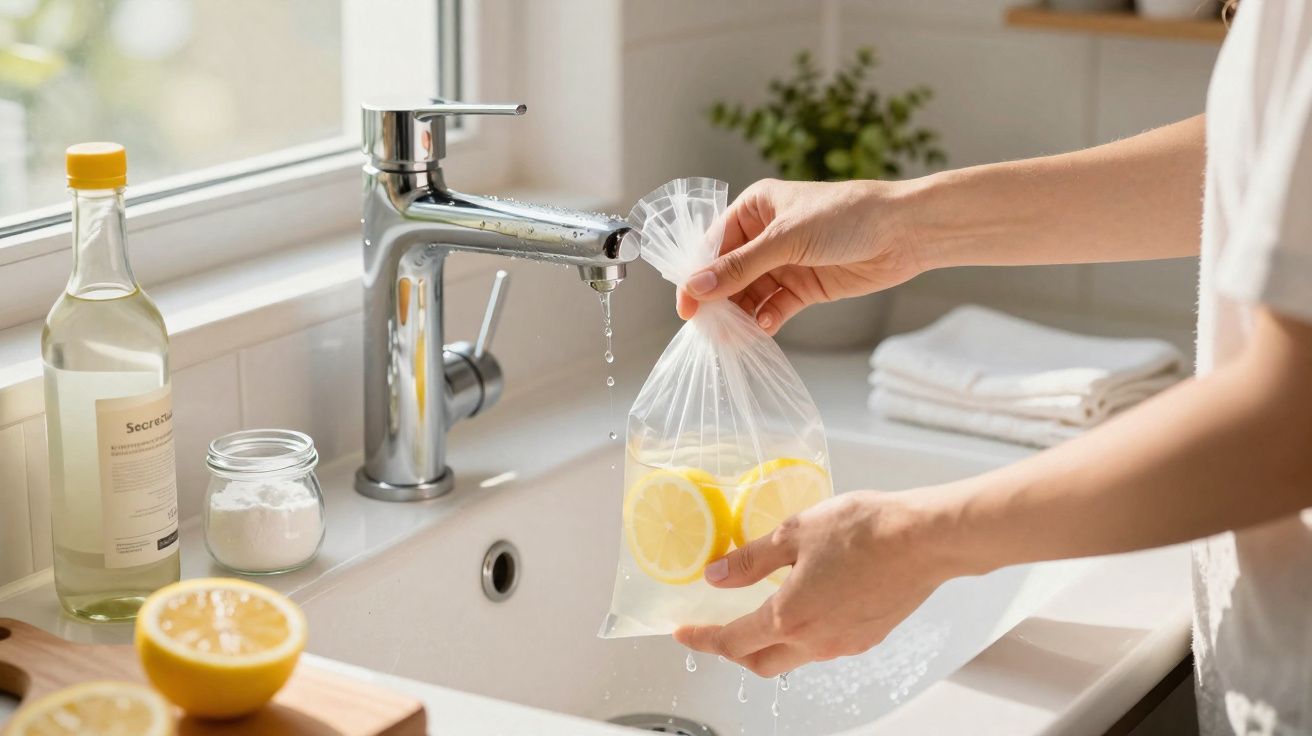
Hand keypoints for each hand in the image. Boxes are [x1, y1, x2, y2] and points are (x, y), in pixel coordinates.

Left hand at [673, 490, 954, 676]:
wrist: (924, 539)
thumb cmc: (864, 530)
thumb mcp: (794, 533)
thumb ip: (750, 560)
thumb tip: (717, 576)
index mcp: (788, 617)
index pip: (732, 641)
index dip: (702, 639)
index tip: (684, 633)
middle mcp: (814, 641)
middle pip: (760, 663)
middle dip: (733, 651)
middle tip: (717, 629)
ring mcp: (843, 644)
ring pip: (793, 658)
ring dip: (769, 644)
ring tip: (760, 614)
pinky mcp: (868, 638)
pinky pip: (823, 647)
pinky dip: (803, 635)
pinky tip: (806, 607)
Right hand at [676, 178, 927, 333]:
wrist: (905, 232)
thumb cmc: (847, 217)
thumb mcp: (787, 238)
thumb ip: (741, 267)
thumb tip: (696, 288)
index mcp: (756, 208)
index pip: (714, 245)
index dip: (698, 275)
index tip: (687, 307)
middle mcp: (766, 235)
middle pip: (729, 274)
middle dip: (719, 301)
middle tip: (710, 330)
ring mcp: (785, 262)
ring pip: (750, 294)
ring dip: (741, 315)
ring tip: (735, 337)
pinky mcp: (805, 286)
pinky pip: (774, 306)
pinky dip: (766, 319)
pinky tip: (763, 328)